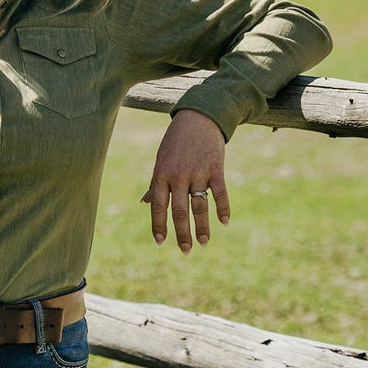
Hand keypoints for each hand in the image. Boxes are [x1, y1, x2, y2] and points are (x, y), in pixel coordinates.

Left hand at [140, 109, 229, 251]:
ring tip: (203, 243)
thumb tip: (143, 202)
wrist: (198, 118)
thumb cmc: (175, 142)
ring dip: (202, 227)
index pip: (157, 205)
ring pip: (200, 206)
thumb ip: (155, 183)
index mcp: (161, 174)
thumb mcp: (161, 160)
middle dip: (182, 233)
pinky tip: (224, 222)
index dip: (158, 225)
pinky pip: (220, 193)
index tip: (160, 242)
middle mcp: (178, 175)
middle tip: (186, 250)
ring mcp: (198, 172)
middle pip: (179, 211)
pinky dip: (223, 208)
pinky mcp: (216, 168)